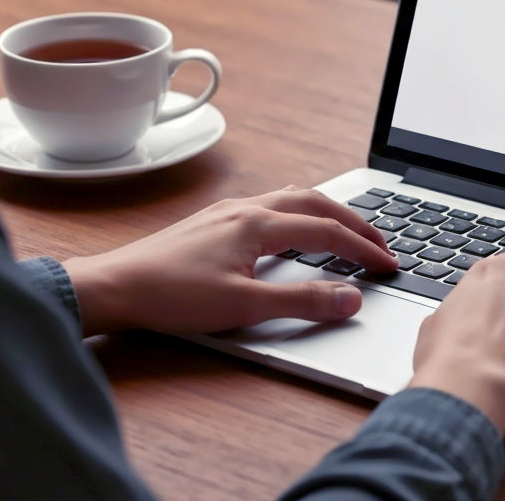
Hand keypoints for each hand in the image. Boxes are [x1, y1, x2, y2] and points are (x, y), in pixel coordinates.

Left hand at [61, 187, 398, 335]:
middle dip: (354, 221)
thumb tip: (350, 299)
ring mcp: (228, 211)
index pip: (328, 233)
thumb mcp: (243, 306)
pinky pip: (270, 204)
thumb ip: (302, 301)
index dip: (364, 250)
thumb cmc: (171, 296)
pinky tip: (294, 231)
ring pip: (292, 198)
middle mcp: (246, 208)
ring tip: (348, 230)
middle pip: (316, 203)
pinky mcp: (213, 221)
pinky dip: (299, 213)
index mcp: (258, 223)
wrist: (115, 287)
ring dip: (327, 212)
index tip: (389, 265)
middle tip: (380, 243)